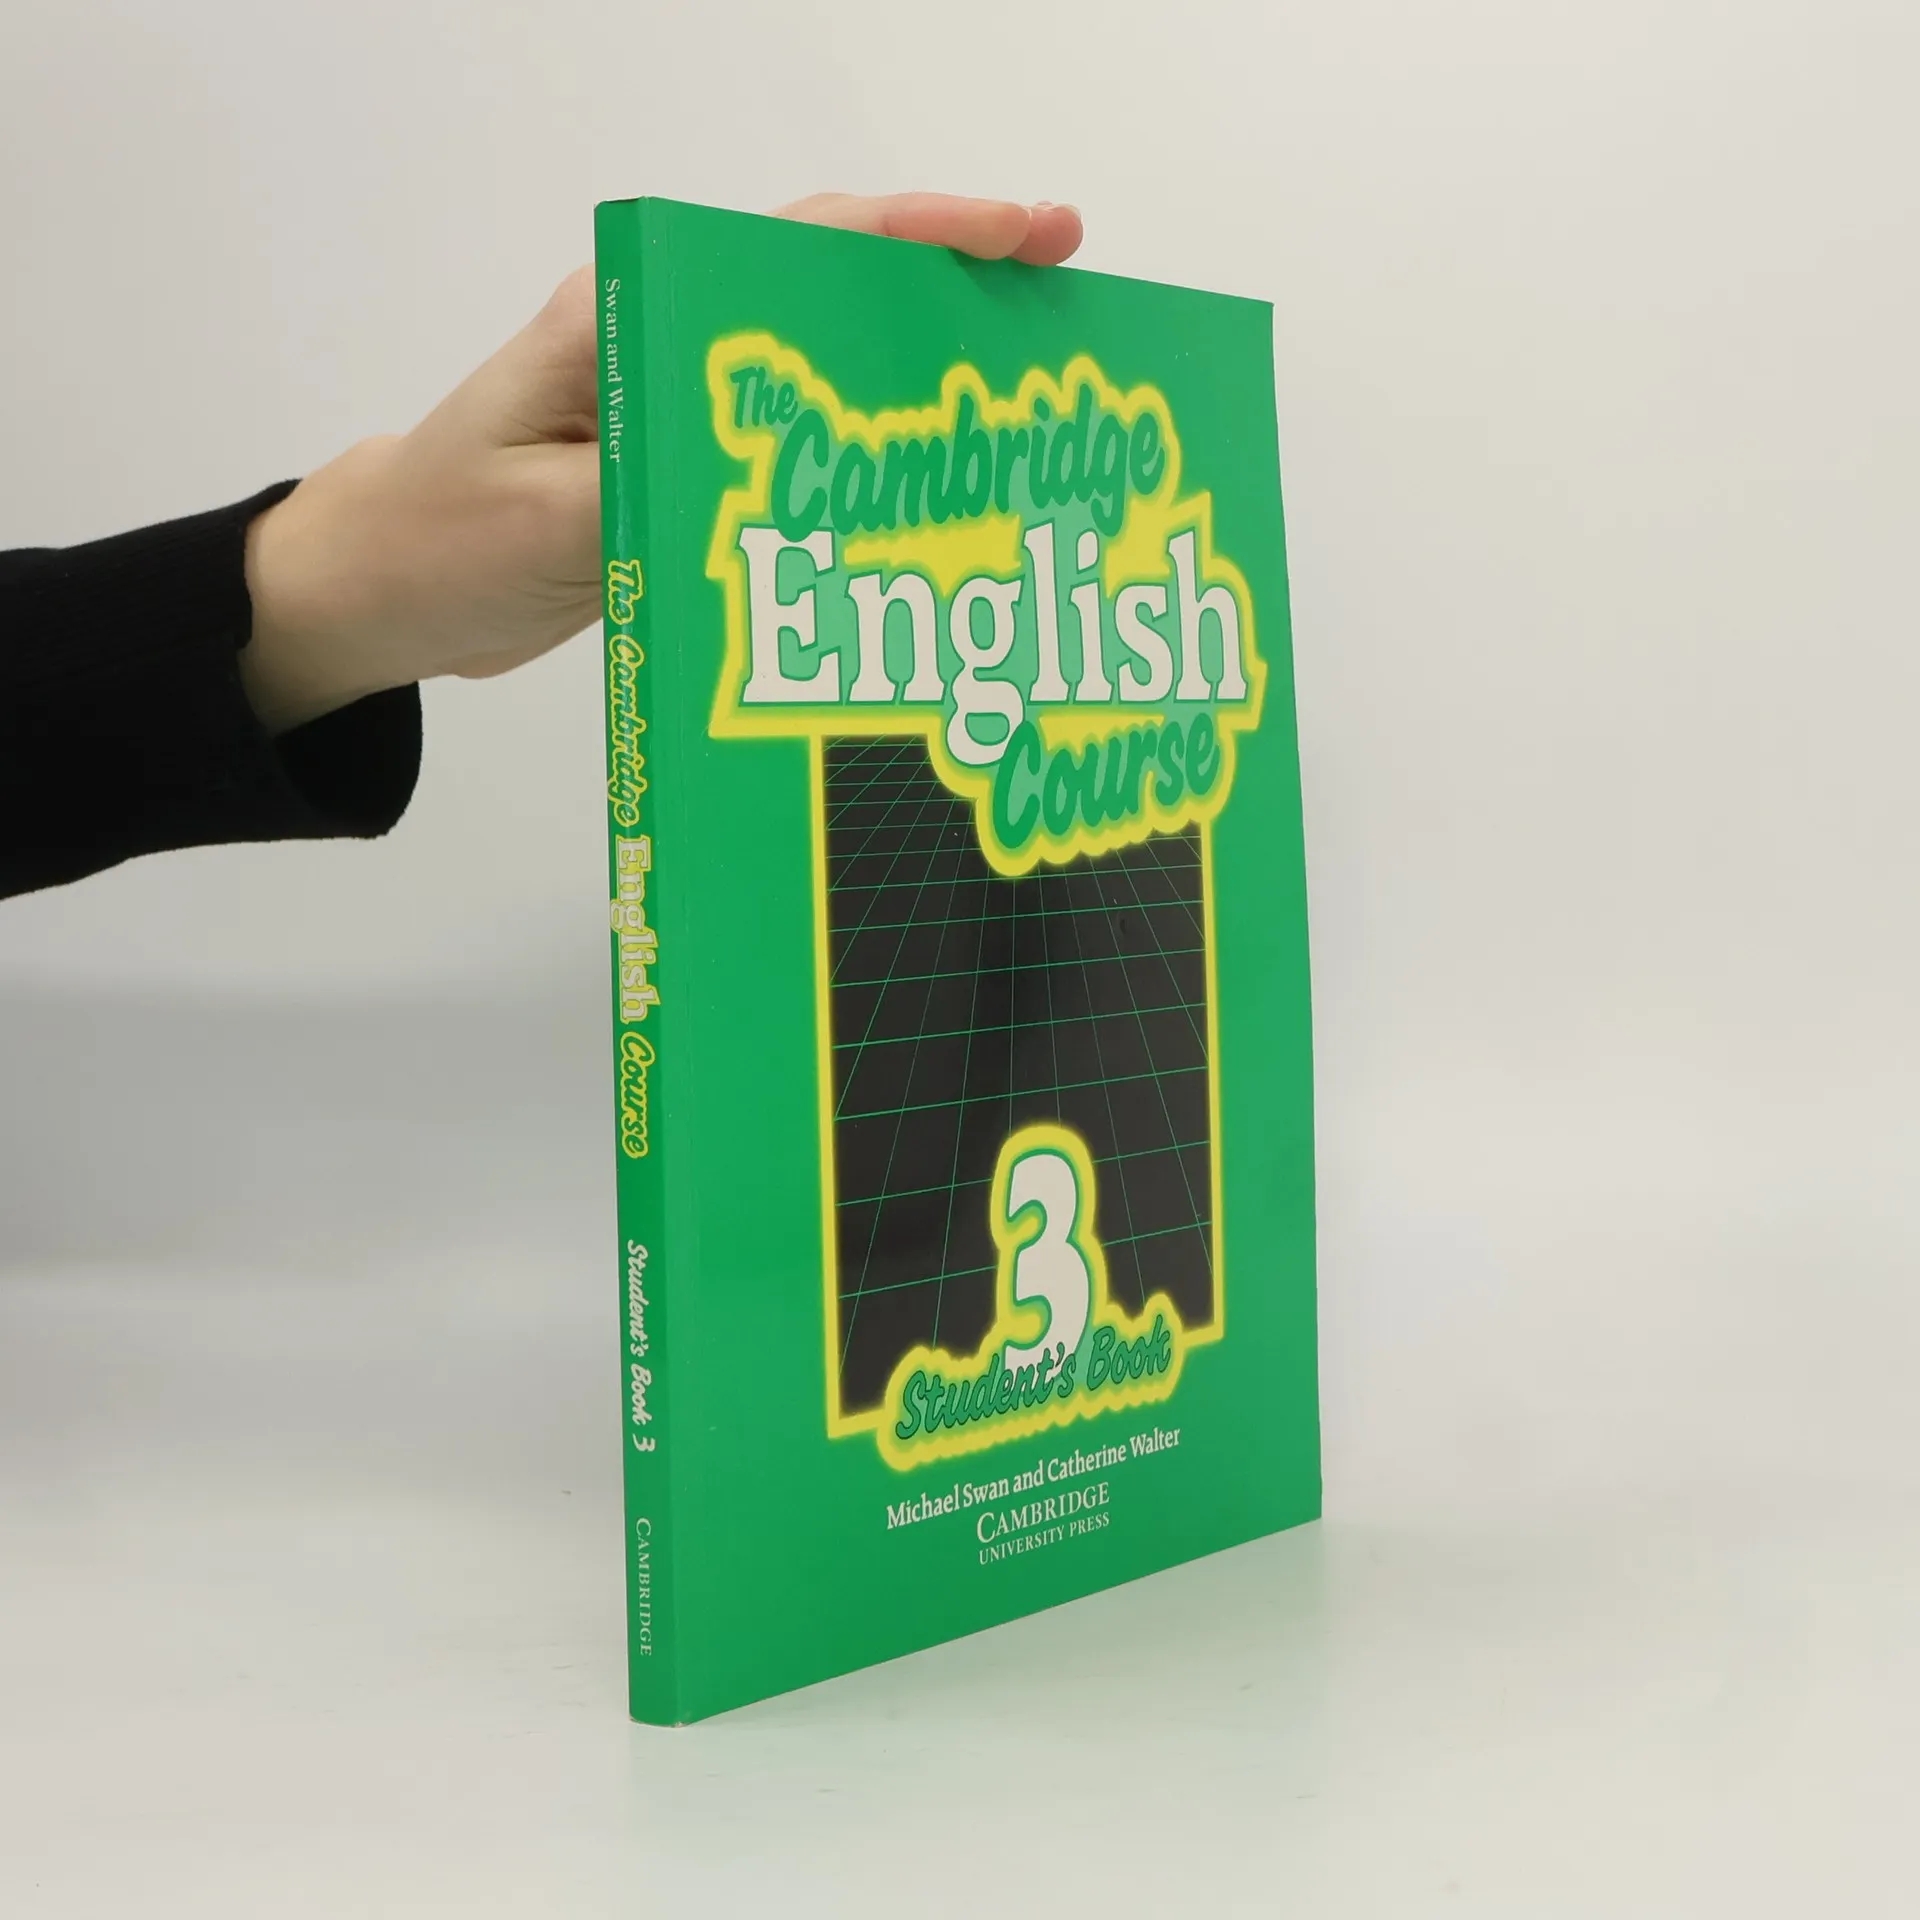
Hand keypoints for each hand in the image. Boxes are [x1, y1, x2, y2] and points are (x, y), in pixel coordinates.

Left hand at [239, 193, 1084, 732]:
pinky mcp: (691, 478)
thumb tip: (792, 488)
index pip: (800, 246)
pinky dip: (873, 470)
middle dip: (956, 299)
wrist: (381, 590)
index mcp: (634, 320)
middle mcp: (671, 347)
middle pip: (837, 298)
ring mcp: (685, 412)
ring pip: (830, 378)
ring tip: (1030, 414)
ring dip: (924, 389)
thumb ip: (663, 492)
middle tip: (1070, 319)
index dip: (924, 235)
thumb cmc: (440, 539)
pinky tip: (936, 509)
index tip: (1027, 234)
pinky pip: (803, 458)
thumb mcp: (549, 521)